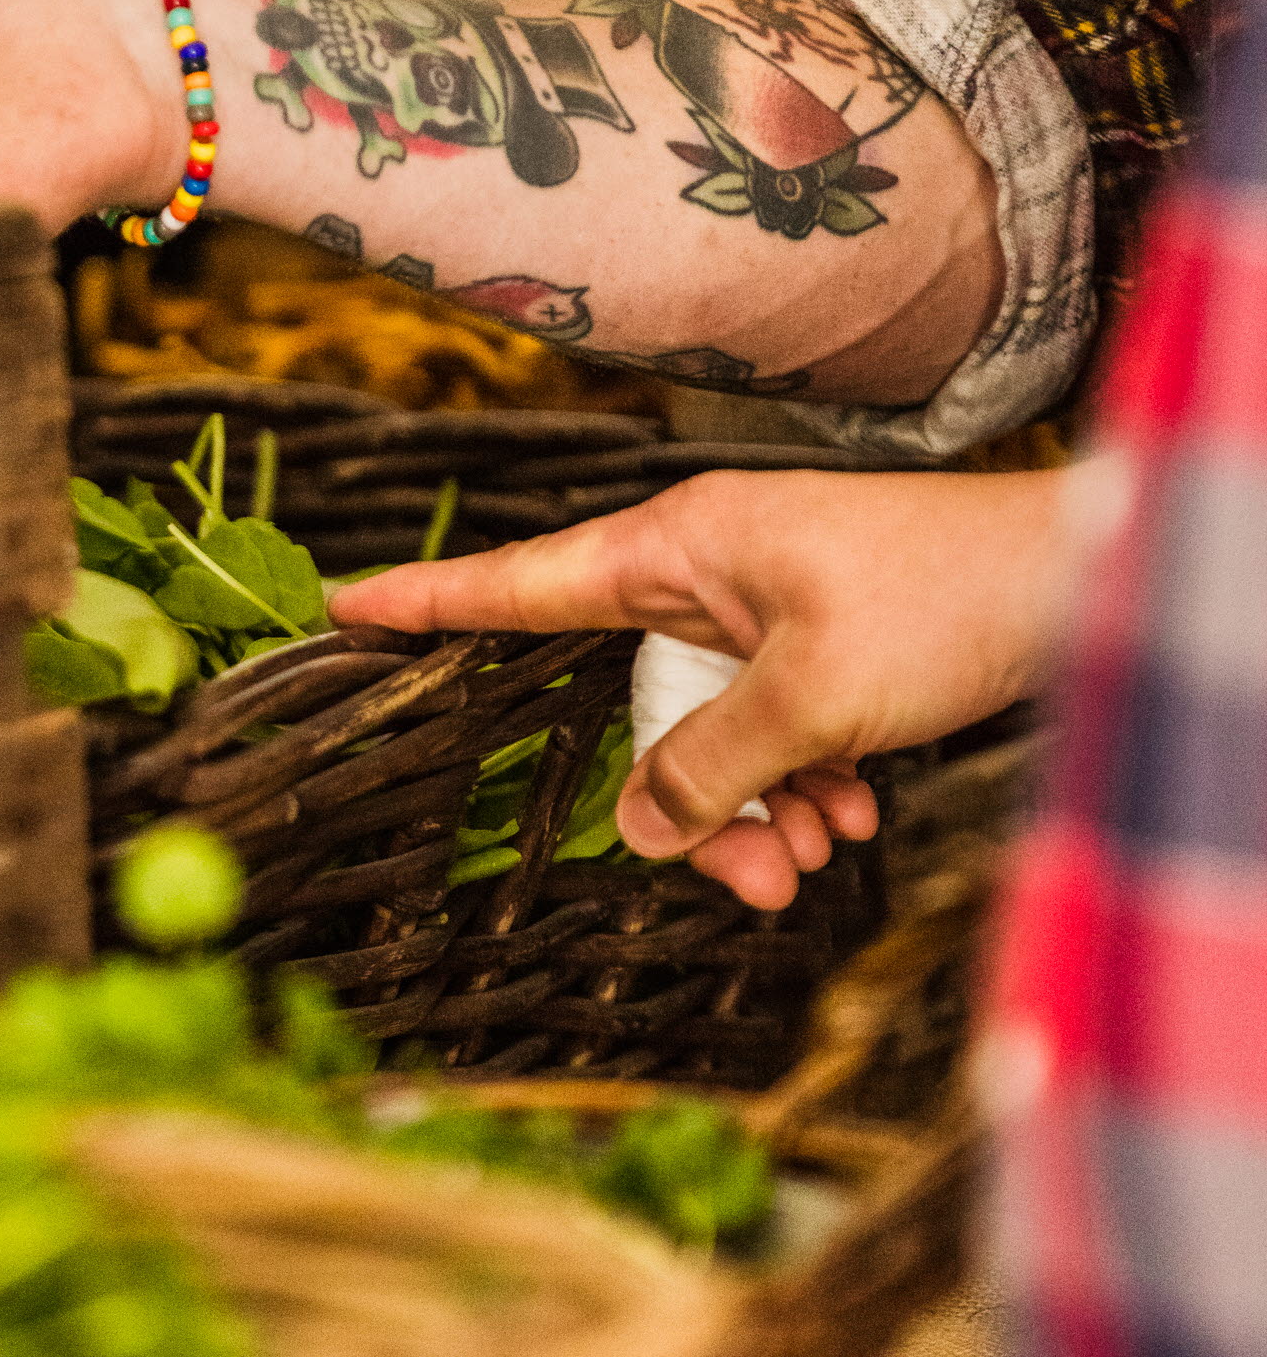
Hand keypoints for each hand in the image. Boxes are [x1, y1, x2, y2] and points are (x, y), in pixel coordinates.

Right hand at [330, 467, 1068, 909]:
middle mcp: (707, 570)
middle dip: (684, 795)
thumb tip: (645, 823)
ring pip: (709, 724)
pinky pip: (768, 722)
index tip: (344, 604)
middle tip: (746, 877)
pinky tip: (852, 812)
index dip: (429, 598)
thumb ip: (714, 764)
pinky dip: (802, 778)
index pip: (524, 578)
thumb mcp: (817, 698)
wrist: (1079, 573)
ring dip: (756, 803)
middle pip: (636, 694)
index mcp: (679, 547)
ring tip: (816, 852)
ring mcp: (763, 603)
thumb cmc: (945, 599)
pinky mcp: (816, 637)